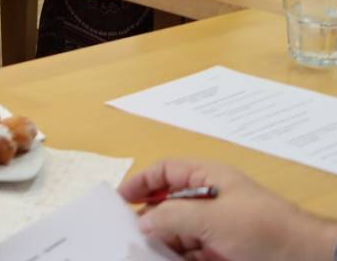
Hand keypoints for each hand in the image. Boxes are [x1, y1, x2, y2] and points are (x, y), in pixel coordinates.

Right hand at [119, 158, 336, 260]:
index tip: (120, 200)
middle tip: (125, 234)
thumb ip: (172, 216)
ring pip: (176, 233)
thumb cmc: (261, 229)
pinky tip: (161, 260)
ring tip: (139, 252)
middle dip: (148, 218)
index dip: (142, 182)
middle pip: (167, 204)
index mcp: (208, 179)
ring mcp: (216, 228)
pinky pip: (189, 253)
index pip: (166, 171)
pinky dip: (174, 258)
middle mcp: (209, 200)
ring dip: (160, 243)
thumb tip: (143, 221)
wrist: (303, 259)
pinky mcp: (221, 253)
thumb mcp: (212, 218)